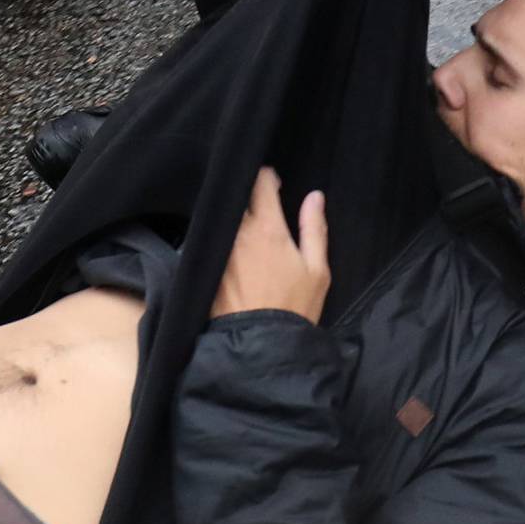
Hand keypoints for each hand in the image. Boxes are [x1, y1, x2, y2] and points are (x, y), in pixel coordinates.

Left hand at [211, 168, 330, 322]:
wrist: (260, 346)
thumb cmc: (294, 308)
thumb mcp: (317, 270)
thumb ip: (314, 228)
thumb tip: (314, 196)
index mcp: (267, 228)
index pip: (260, 183)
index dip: (267, 177)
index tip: (273, 183)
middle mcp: (237, 233)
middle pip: (236, 198)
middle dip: (246, 195)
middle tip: (259, 205)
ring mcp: (218, 250)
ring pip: (222, 220)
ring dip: (232, 218)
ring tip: (245, 229)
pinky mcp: (207, 268)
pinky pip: (210, 242)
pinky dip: (218, 239)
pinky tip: (230, 251)